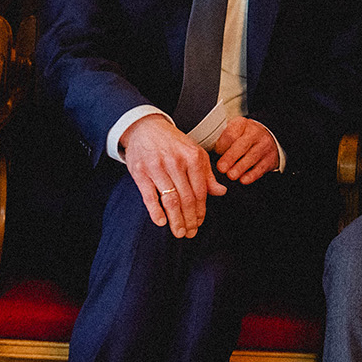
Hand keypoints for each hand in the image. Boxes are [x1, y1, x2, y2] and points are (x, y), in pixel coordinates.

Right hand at [123, 114, 224, 237]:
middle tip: (190, 233)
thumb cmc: (172, 143)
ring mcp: (157, 167)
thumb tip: (221, 192)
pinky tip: (161, 222)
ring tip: (179, 233)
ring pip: (170, 200)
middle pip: (186, 198)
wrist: (145, 127)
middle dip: (189, 220)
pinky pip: (149, 196)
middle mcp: (176, 162)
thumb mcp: (194, 152)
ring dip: (176, 220)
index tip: (199, 223)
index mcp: (192, 157)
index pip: (200, 191)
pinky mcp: (140, 172)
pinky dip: (155, 211)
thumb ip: (207, 174)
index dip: (200, 211)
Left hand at [209, 115, 277, 185]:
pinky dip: (251, 175)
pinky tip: (243, 180)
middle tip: (221, 168)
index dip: (222, 145)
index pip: (231, 133)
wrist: (267, 138)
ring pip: (252, 157)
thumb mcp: (233, 131)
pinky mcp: (269, 159)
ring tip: (231, 175)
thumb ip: (221, 140)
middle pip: (242, 145)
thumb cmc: (244, 137)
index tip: (216, 153)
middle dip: (230, 158)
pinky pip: (260, 168)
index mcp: (241, 124)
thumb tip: (204, 154)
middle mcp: (254, 133)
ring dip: (240, 168)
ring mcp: (264, 146)